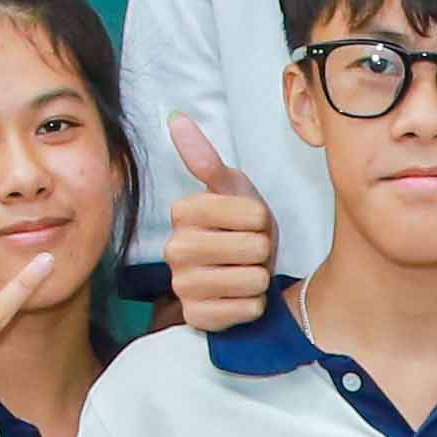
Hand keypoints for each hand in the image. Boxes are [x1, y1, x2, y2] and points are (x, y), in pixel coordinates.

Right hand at [157, 119, 279, 335]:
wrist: (240, 272)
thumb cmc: (239, 227)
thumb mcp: (232, 189)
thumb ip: (205, 158)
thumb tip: (178, 119)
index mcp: (182, 212)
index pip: (252, 214)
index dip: (261, 219)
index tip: (247, 223)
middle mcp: (174, 249)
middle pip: (255, 248)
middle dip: (261, 250)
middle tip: (247, 251)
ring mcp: (183, 286)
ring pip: (253, 280)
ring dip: (258, 278)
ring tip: (243, 272)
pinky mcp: (197, 317)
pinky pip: (248, 310)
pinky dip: (253, 305)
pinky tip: (238, 297)